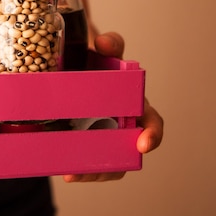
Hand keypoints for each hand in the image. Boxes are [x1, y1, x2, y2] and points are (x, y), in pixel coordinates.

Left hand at [62, 31, 163, 182]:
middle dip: (111, 165)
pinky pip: (85, 158)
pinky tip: (62, 168)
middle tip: (91, 169)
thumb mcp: (104, 50)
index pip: (151, 122)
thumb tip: (105, 43)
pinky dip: (77, 166)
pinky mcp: (83, 139)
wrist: (71, 64)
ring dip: (92, 171)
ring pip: (106, 161)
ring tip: (72, 173)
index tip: (144, 144)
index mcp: (134, 104)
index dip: (152, 135)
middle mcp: (121, 123)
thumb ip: (111, 43)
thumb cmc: (96, 60)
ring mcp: (102, 133)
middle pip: (123, 151)